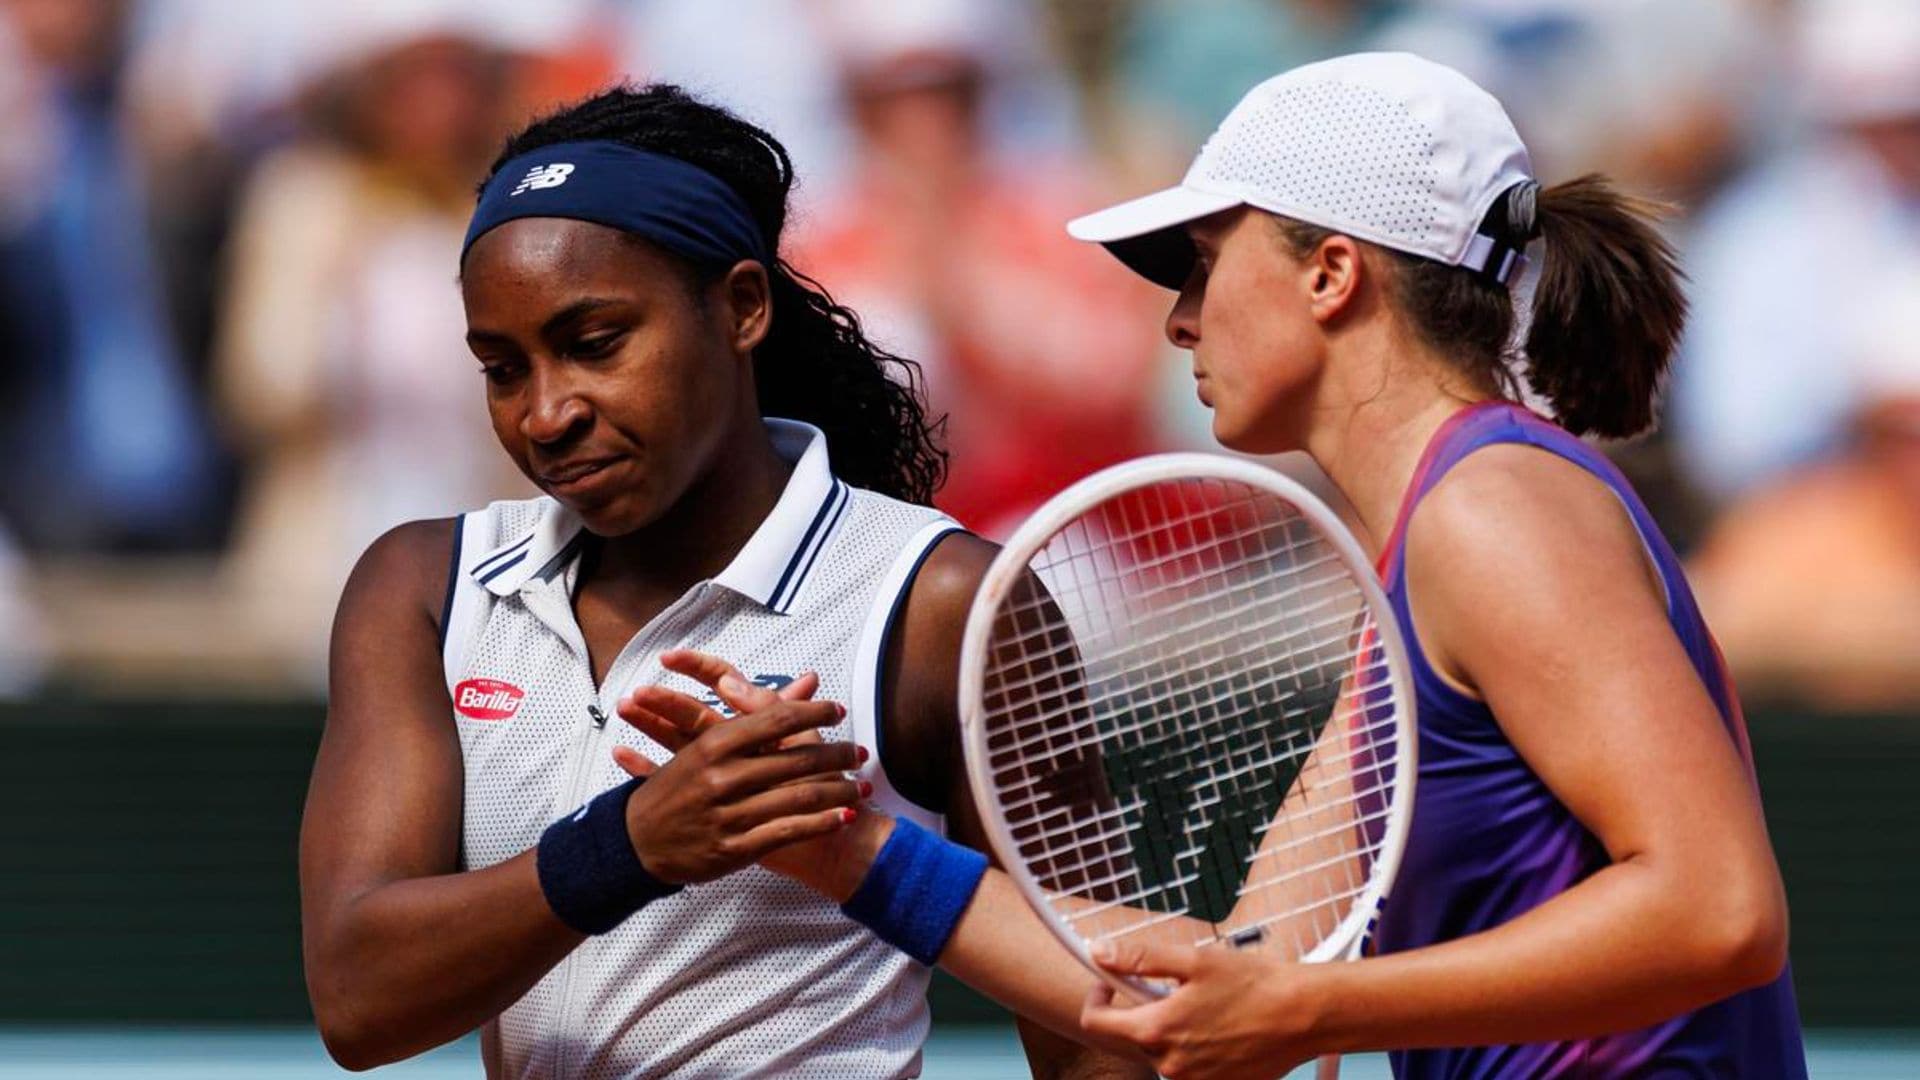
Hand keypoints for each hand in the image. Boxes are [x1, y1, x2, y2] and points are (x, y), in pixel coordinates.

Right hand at [606, 663, 860, 885]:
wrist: (635, 843)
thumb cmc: (676, 787)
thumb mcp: (706, 743)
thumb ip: (758, 711)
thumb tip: (809, 680)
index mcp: (713, 744)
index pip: (775, 718)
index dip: (813, 712)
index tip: (837, 710)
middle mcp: (722, 777)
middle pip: (796, 760)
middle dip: (837, 755)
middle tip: (861, 752)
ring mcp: (728, 814)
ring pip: (798, 797)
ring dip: (838, 791)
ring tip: (862, 787)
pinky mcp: (734, 848)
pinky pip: (788, 832)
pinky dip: (821, 823)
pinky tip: (844, 816)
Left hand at [1078, 940, 1323, 1079]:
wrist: (1304, 1016)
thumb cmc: (1254, 984)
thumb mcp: (1193, 960)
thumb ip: (1139, 958)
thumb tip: (1099, 953)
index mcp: (1156, 1030)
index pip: (1097, 1022)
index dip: (1097, 997)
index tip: (1108, 982)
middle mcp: (1170, 1064)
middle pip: (1134, 1035)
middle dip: (1146, 1009)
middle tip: (1176, 987)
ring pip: (1164, 1051)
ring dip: (1173, 1029)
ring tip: (1208, 1005)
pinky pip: (1192, 1066)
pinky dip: (1198, 1047)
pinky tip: (1223, 1027)